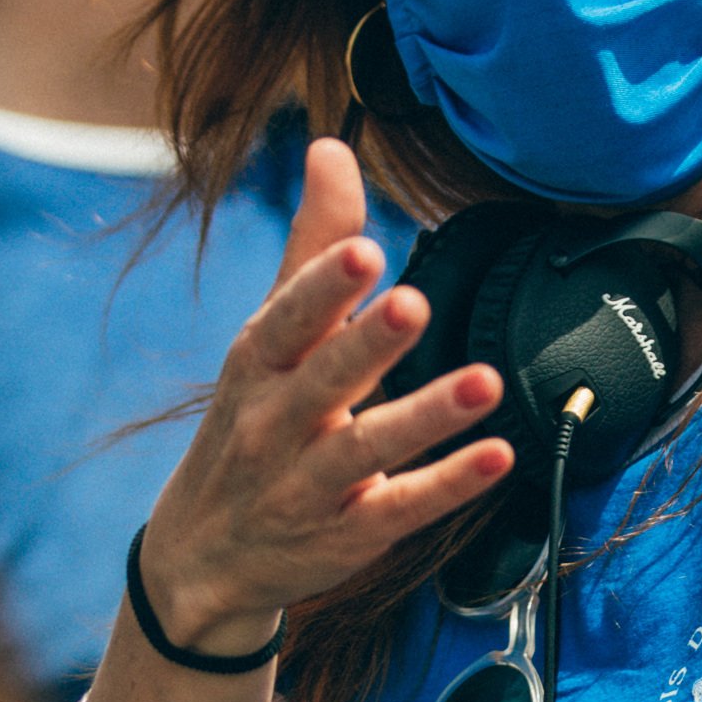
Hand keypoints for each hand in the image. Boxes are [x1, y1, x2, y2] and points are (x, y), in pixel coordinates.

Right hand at [136, 138, 511, 649]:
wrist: (202, 553)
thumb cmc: (251, 420)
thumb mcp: (270, 337)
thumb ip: (312, 247)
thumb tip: (331, 148)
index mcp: (258, 365)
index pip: (286, 321)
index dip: (322, 287)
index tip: (362, 248)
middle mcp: (277, 424)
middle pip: (324, 380)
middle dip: (366, 342)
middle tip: (412, 303)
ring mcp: (310, 484)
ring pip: (369, 449)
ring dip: (428, 415)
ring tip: (485, 382)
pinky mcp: (348, 533)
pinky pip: (401, 508)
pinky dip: (449, 483)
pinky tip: (498, 456)